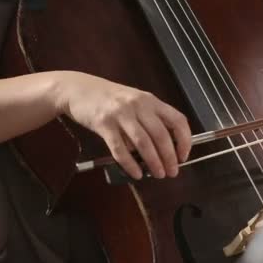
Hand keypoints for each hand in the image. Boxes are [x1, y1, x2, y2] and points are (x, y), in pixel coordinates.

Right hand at [53, 71, 190, 179]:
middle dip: (169, 157)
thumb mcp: (136, 102)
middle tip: (172, 172)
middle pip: (161, 135)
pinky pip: (120, 149)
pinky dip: (130, 164)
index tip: (183, 156)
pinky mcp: (104, 124)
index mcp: (151, 101)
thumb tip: (167, 148)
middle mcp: (139, 106)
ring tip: (158, 174)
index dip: (184, 140)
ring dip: (153, 162)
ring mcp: (121, 114)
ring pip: (143, 143)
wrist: (78, 89)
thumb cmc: (111, 98)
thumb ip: (151, 119)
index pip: (177, 120)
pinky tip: (136, 174)